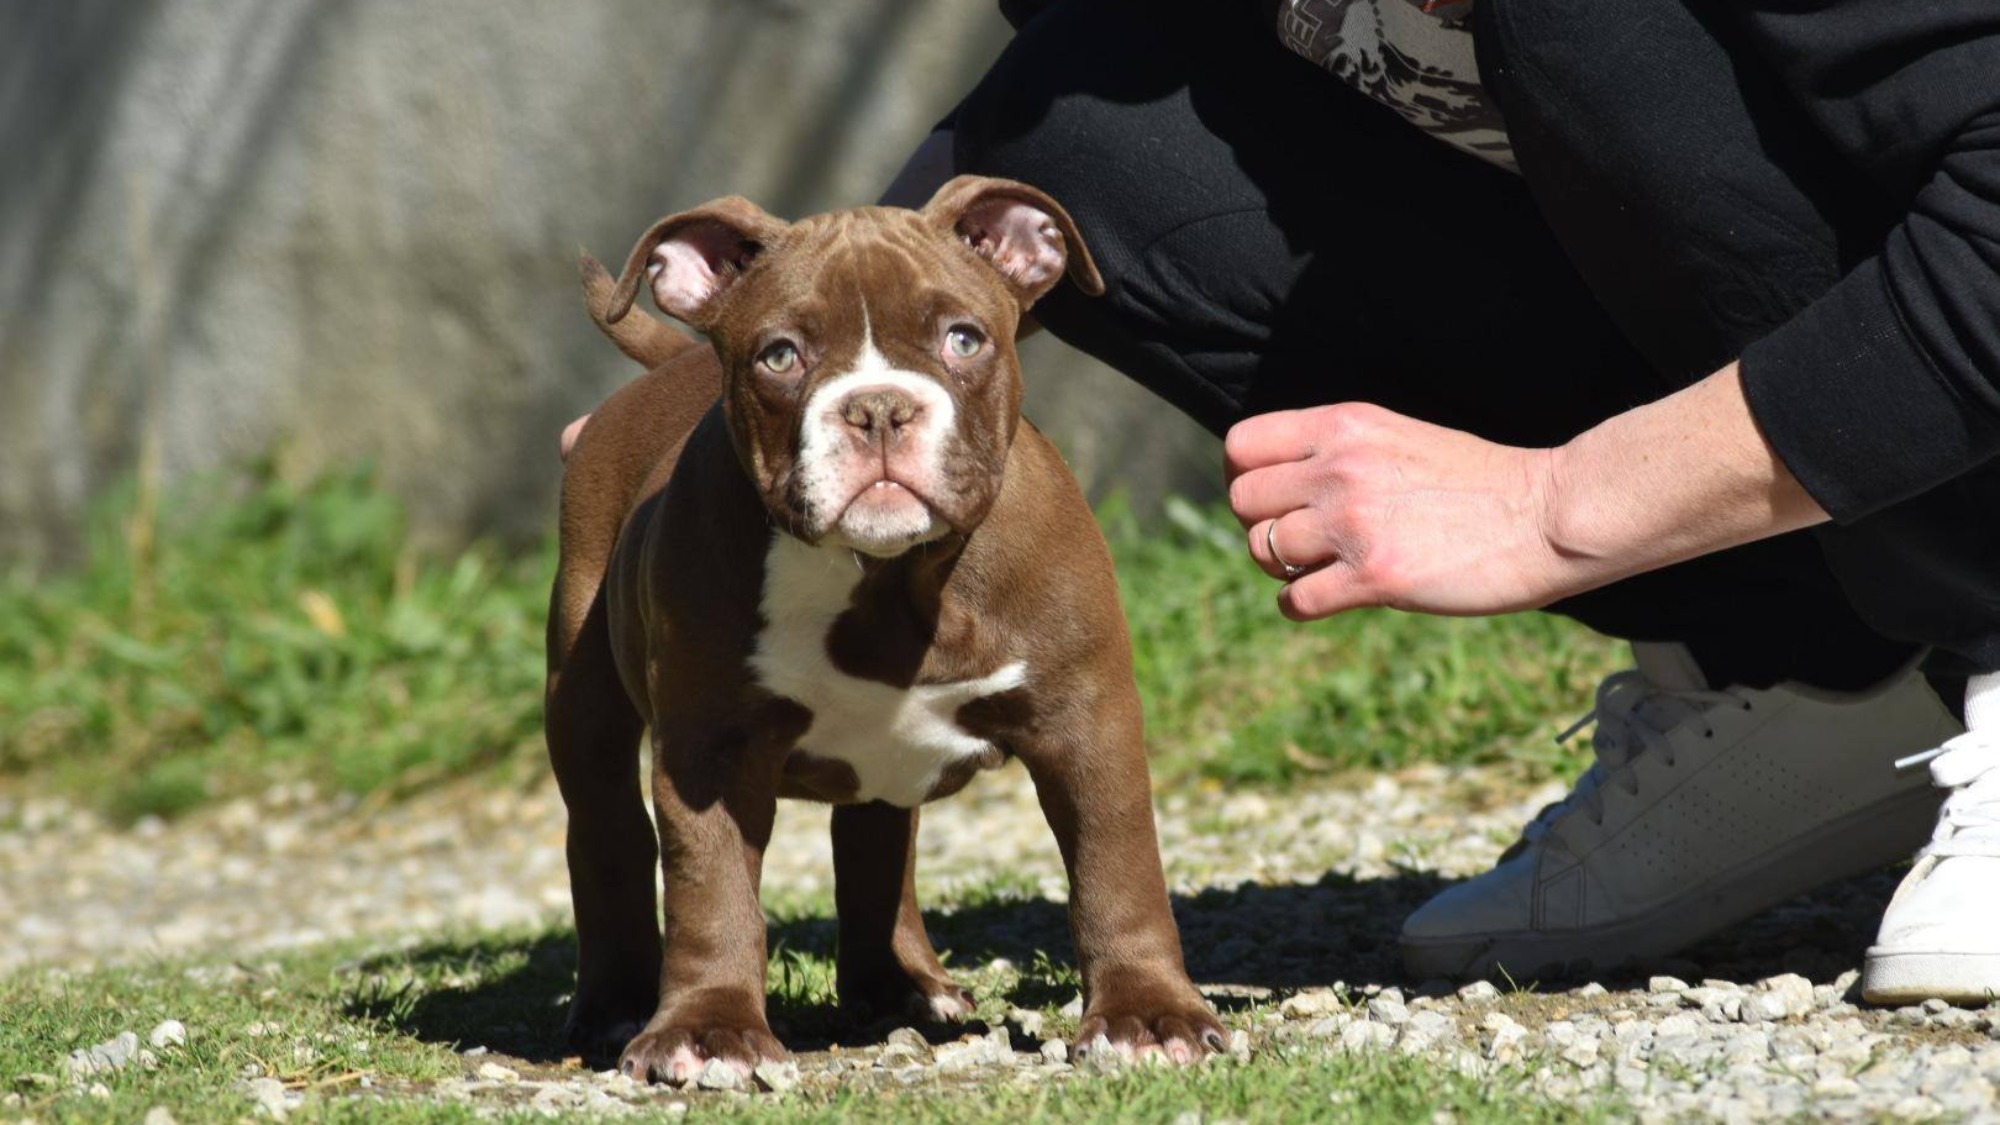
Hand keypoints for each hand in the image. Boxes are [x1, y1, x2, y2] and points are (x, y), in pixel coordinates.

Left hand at [1227, 403, 1570, 619]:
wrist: (1547, 515)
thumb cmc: (1479, 481)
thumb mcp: (1398, 437)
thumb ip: (1340, 450)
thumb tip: (1282, 481)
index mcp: (1345, 425)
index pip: (1242, 445)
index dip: (1245, 477)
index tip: (1270, 498)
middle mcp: (1340, 468)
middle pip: (1242, 501)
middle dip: (1260, 525)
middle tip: (1298, 539)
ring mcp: (1354, 523)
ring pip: (1263, 550)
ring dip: (1282, 567)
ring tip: (1320, 567)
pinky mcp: (1375, 577)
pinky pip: (1296, 599)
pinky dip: (1300, 604)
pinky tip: (1328, 597)